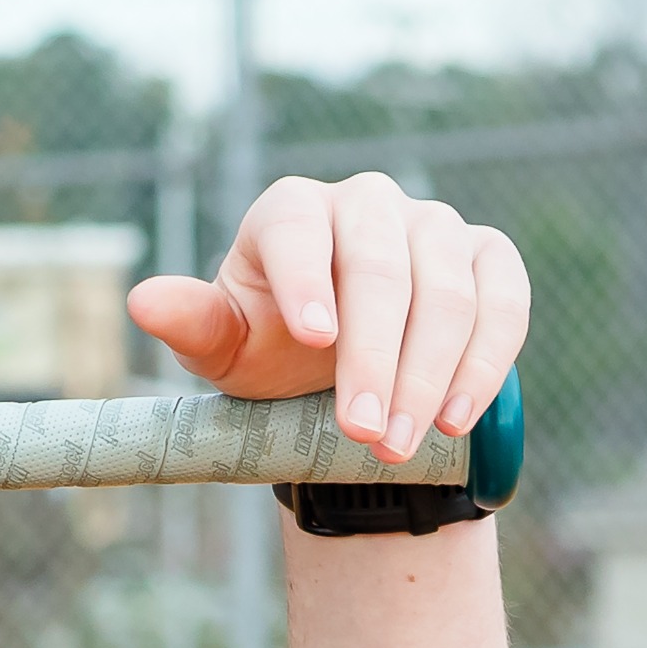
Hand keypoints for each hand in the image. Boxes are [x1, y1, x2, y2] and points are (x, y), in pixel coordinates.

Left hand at [126, 171, 528, 462]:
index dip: (308, 282)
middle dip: (374, 357)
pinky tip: (458, 418)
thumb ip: (192, 325)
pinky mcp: (487, 258)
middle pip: (381, 268)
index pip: (300, 231)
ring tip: (403, 444)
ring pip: (447, 290)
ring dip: (430, 374)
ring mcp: (433, 225)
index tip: (312, 341)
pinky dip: (486, 360)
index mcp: (292, 210)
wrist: (335, 362)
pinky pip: (504, 299)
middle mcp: (366, 203)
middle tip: (366, 434)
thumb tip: (143, 300)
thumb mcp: (225, 346)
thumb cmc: (270, 344)